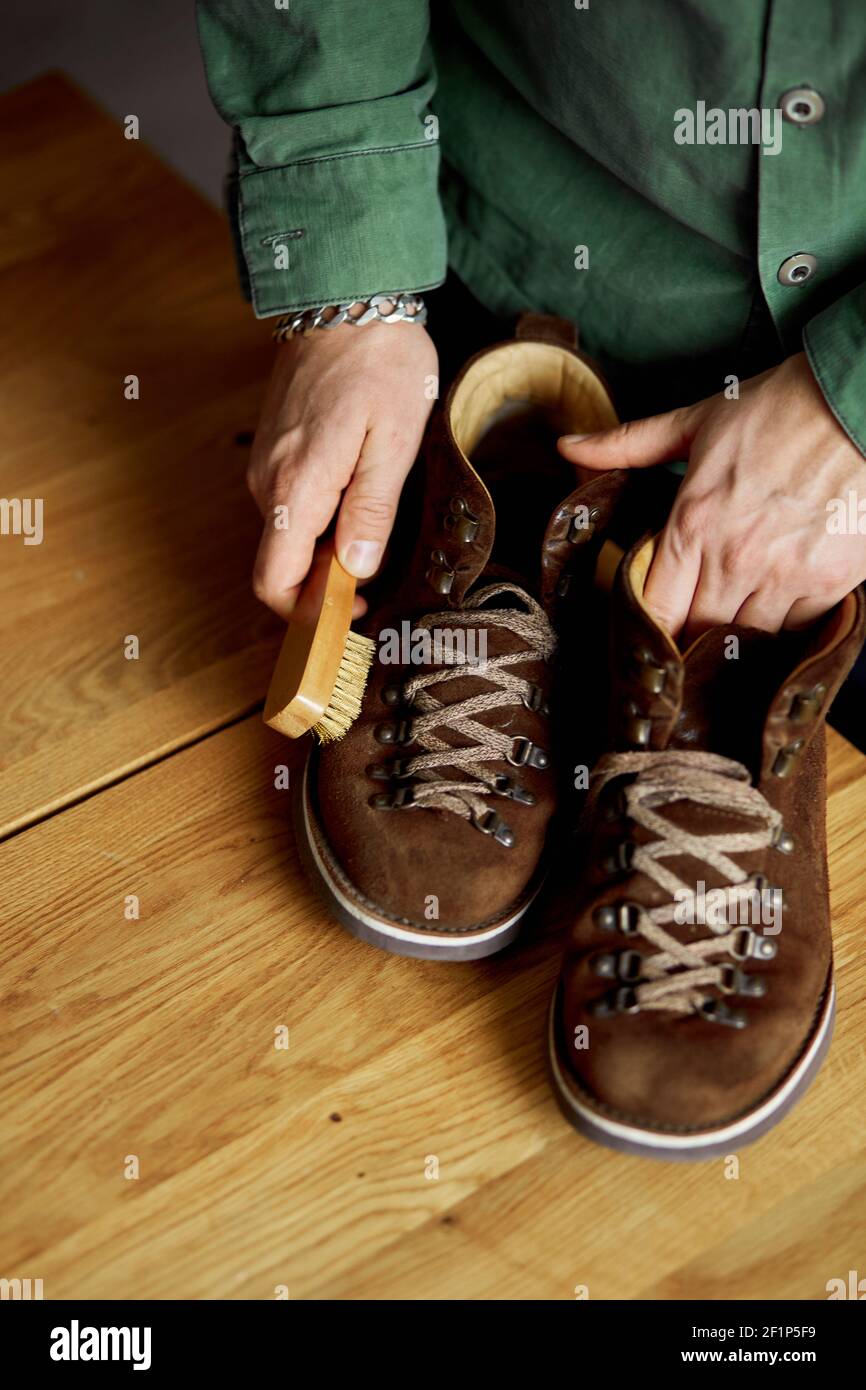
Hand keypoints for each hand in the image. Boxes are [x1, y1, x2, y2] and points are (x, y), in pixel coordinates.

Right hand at [247, 320, 437, 617]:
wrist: (345, 293)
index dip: (307, 614)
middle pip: (282, 564)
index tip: (352, 612)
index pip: (274, 581)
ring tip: (374, 531)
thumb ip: (372, 509)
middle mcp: (270, 481)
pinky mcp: (273, 447)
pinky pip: (291, 504)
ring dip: (324, 549)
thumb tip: (357, 568)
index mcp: (298, 486)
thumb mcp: (396, 439)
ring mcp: (266, 463)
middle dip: (324, 584)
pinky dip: (318, 519)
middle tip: (379, 578)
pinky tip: (356, 496)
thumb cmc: (380, 362)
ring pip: (288, 535)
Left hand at [558, 352, 865, 636]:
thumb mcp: (695, 421)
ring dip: (736, 633)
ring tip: (733, 616)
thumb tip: (567, 446)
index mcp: (692, 524)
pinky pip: (794, 630)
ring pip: (745, 639)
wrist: (859, 401)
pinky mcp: (829, 582)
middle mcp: (734, 558)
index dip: (648, 625)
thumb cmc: (780, 408)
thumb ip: (627, 444)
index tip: (650, 624)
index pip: (655, 609)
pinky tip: (776, 606)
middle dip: (689, 632)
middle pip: (696, 632)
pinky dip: (783, 625)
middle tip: (690, 624)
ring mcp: (784, 575)